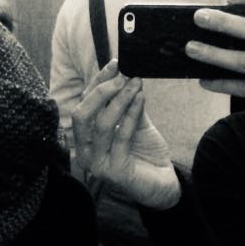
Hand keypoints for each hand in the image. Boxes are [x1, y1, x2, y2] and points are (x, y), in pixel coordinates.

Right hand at [71, 61, 180, 208]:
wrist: (163, 182)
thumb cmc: (145, 152)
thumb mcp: (135, 122)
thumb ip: (127, 103)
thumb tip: (126, 74)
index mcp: (84, 137)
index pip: (84, 103)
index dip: (97, 82)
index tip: (115, 64)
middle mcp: (84, 151)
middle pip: (81, 114)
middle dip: (101, 91)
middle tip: (122, 76)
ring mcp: (97, 163)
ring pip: (101, 124)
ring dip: (120, 100)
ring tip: (136, 84)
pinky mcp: (114, 172)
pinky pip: (121, 136)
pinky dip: (132, 114)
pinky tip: (141, 99)